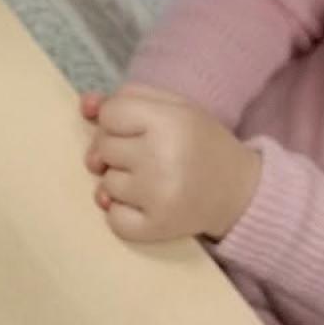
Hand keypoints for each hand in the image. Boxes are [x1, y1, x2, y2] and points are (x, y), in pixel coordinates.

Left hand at [81, 85, 260, 243]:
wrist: (238, 192)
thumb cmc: (199, 143)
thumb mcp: (174, 108)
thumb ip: (127, 98)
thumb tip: (85, 104)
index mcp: (169, 121)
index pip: (109, 114)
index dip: (116, 121)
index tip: (136, 129)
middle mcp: (162, 156)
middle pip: (103, 149)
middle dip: (117, 152)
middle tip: (147, 156)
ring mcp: (158, 194)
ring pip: (105, 185)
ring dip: (120, 184)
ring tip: (151, 181)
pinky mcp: (157, 227)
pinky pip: (113, 219)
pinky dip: (122, 214)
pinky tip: (145, 205)